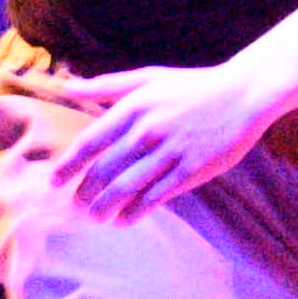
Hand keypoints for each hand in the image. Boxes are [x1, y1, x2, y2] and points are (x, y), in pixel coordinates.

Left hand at [46, 59, 296, 219]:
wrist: (243, 95)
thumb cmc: (192, 86)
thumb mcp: (149, 78)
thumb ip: (106, 85)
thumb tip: (67, 87)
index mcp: (134, 107)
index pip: (91, 142)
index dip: (69, 165)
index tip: (54, 182)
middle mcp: (148, 130)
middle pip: (105, 170)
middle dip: (85, 193)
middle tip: (77, 206)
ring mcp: (170, 152)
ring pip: (126, 188)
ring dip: (105, 208)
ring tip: (96, 218)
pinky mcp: (190, 170)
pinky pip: (155, 197)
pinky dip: (135, 212)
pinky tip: (124, 220)